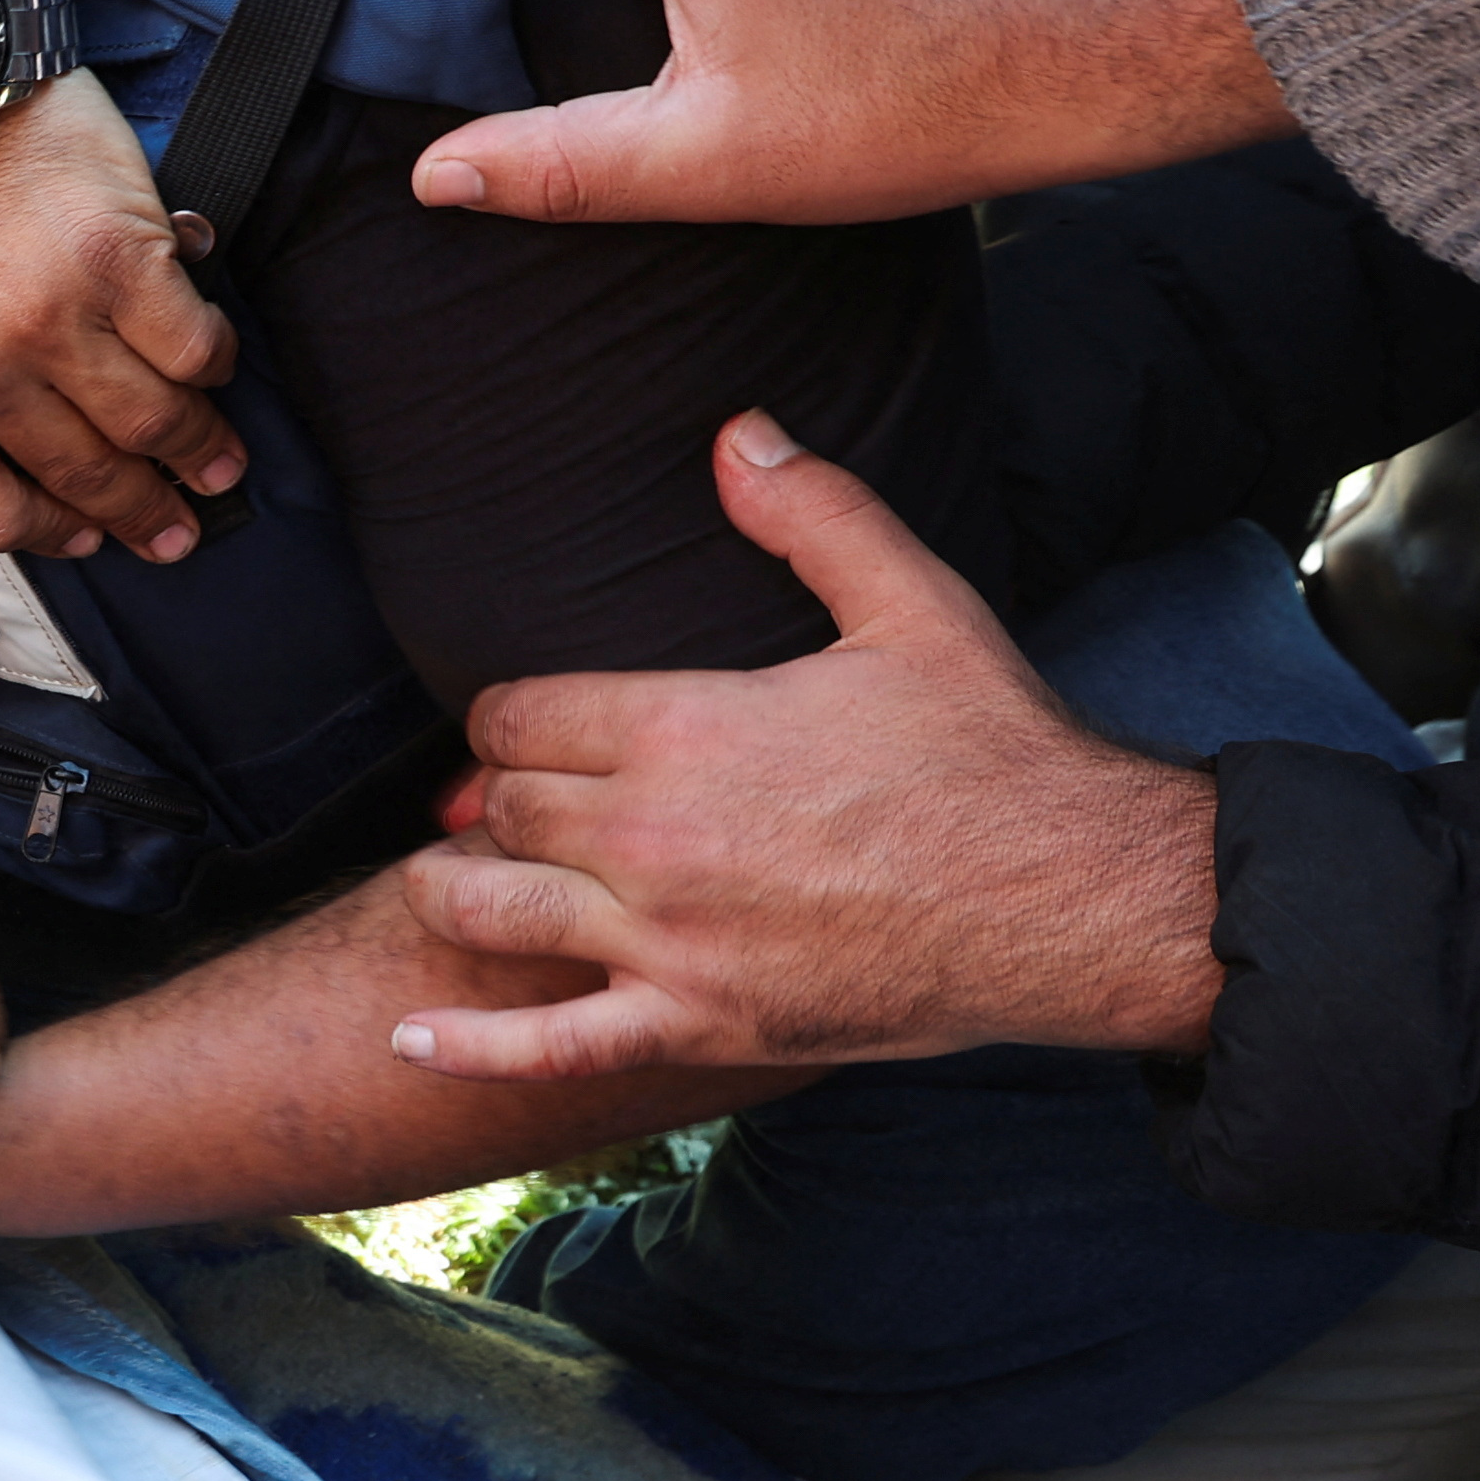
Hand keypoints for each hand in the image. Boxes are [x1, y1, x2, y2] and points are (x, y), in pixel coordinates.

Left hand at [0, 67, 243, 560]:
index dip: (50, 536)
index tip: (89, 537)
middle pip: (84, 477)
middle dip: (143, 514)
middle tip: (179, 529)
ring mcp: (50, 319)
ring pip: (149, 422)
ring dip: (196, 454)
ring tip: (221, 465)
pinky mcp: (119, 258)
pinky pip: (191, 347)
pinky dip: (213, 366)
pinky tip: (215, 368)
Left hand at [394, 412, 1222, 1079]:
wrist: (1072, 899)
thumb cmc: (994, 751)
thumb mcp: (912, 606)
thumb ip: (812, 515)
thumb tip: (737, 432)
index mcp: (685, 726)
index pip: (521, 715)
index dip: (509, 718)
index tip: (525, 727)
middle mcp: (653, 837)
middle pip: (503, 808)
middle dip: (496, 799)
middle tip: (506, 803)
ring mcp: (668, 942)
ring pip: (492, 913)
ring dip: (452, 892)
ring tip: (447, 881)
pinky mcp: (698, 1026)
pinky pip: (548, 1048)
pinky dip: (466, 1045)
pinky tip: (407, 1036)